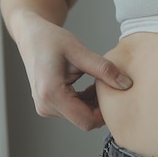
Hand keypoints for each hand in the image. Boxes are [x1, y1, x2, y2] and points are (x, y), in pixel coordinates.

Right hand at [18, 17, 132, 130]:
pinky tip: (89, 86)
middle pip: (84, 120)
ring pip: (80, 117)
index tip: (117, 95)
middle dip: (100, 107)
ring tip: (97, 82)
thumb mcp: (80, 51)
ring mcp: (45, 107)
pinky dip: (85, 101)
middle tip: (109, 85)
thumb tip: (126, 85)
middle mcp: (46, 105)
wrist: (31, 36)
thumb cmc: (51, 39)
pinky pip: (73, 112)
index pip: (87, 121)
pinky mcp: (48, 106)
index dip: (106, 113)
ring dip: (93, 103)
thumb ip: (104, 69)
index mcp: (51, 93)